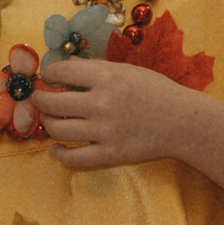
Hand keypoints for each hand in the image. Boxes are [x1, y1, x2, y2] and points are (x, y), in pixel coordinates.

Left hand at [34, 56, 204, 169]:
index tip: (48, 77)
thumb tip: (66, 66)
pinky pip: (73, 158)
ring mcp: (104, 131)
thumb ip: (95, 69)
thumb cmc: (156, 91)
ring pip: (57, 130)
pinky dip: (59, 154)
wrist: (183, 122)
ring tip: (51, 119)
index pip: (60, 72)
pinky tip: (56, 148)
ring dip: (47, 123)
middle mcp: (101, 103)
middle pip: (51, 102)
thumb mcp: (126, 70)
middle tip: (40, 98)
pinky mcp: (110, 154)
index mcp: (106, 77)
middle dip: (40, 99)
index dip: (48, 74)